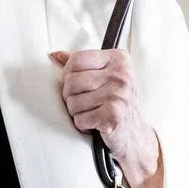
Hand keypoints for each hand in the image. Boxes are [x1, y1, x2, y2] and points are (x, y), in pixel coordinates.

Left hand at [50, 48, 159, 186]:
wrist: (134, 133)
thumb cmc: (115, 101)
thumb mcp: (104, 75)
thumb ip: (81, 63)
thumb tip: (54, 54)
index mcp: (119, 59)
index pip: (76, 59)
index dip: (67, 73)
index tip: (75, 82)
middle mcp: (121, 75)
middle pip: (71, 81)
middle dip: (70, 95)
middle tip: (83, 101)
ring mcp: (118, 95)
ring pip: (72, 101)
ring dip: (76, 111)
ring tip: (90, 111)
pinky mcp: (113, 115)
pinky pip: (79, 119)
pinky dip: (82, 124)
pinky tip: (94, 122)